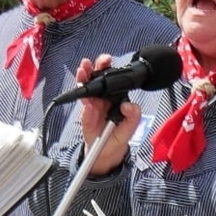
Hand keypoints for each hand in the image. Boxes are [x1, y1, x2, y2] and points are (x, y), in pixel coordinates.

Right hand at [75, 55, 141, 175]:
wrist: (106, 154)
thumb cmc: (117, 137)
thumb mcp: (130, 129)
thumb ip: (133, 117)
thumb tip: (129, 105)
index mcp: (114, 98)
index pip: (111, 80)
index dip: (108, 69)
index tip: (108, 62)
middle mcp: (102, 99)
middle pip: (96, 79)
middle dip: (94, 68)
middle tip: (92, 62)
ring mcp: (92, 106)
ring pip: (86, 88)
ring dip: (83, 79)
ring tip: (82, 71)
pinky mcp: (85, 116)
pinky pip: (84, 107)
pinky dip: (84, 102)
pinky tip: (86, 99)